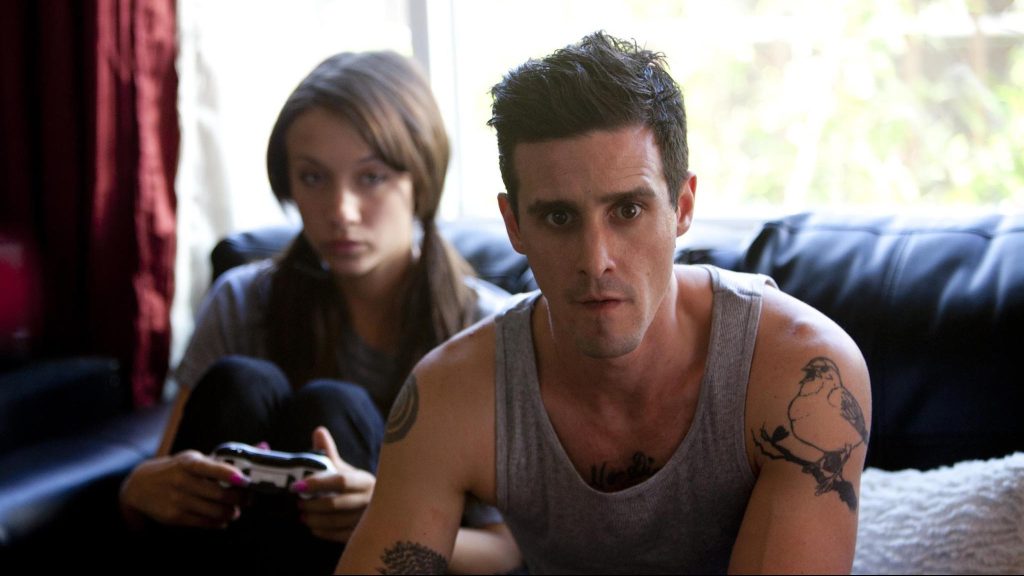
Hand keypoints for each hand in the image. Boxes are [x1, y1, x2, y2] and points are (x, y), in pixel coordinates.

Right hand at [120, 450, 248, 528]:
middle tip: (248, 499)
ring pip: (215, 511)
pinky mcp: (174, 517)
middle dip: (240, 498)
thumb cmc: (178, 469)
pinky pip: (204, 523)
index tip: (245, 480)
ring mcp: (177, 500)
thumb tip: (264, 445)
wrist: (140, 486)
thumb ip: (228, 457)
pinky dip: (219, 522)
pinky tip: (223, 518)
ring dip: (231, 512)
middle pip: (219, 494)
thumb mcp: (196, 458)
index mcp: (189, 462)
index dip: (229, 474)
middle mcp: (182, 480)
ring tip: (236, 510)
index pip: (210, 467)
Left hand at [293, 426, 375, 542]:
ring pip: (334, 522)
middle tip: (297, 504)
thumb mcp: (345, 470)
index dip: (317, 484)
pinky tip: (313, 526)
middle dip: (311, 505)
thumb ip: (329, 452)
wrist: (382, 507)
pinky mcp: (363, 534)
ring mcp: (367, 519)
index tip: (297, 486)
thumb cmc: (356, 487)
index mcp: (364, 480)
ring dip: (313, 520)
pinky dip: (321, 531)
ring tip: (301, 516)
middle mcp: (370, 500)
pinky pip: (337, 535)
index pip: (340, 481)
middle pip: (335, 504)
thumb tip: (319, 430)